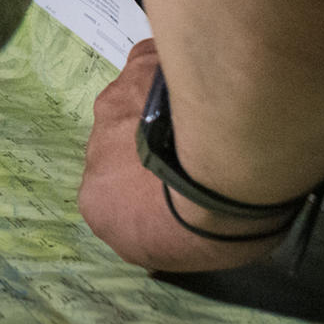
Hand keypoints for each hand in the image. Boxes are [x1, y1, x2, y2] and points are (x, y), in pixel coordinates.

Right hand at [76, 39, 283, 271]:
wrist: (228, 171)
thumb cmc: (210, 230)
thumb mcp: (180, 257)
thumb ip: (159, 234)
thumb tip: (167, 233)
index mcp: (97, 203)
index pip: (114, 195)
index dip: (146, 192)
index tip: (179, 193)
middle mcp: (95, 151)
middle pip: (120, 147)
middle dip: (149, 149)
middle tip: (196, 156)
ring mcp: (114, 105)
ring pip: (135, 106)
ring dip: (158, 112)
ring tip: (206, 118)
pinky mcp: (138, 66)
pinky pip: (149, 66)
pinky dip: (166, 73)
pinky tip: (201, 83)